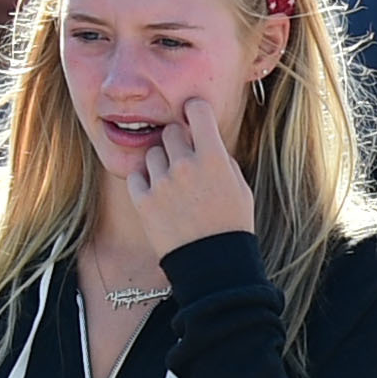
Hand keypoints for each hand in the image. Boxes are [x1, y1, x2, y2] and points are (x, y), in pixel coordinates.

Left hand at [125, 96, 255, 255]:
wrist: (214, 267)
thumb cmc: (232, 226)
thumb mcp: (239, 187)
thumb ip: (220, 158)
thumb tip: (203, 138)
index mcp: (214, 158)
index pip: (197, 110)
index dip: (195, 110)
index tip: (194, 116)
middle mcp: (185, 165)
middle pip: (171, 131)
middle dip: (178, 141)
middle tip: (185, 160)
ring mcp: (162, 183)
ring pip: (152, 153)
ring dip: (161, 164)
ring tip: (173, 186)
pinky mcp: (144, 201)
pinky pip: (137, 176)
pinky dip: (145, 182)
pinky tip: (159, 196)